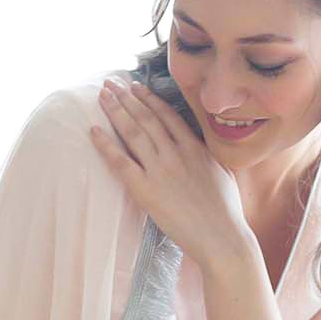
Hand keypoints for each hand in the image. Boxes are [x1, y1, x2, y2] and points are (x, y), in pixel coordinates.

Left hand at [90, 76, 250, 266]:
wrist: (222, 237)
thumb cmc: (226, 212)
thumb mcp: (223, 172)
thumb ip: (207, 155)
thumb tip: (201, 147)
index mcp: (195, 148)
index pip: (167, 115)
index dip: (149, 99)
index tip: (137, 86)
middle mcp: (175, 153)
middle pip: (146, 118)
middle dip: (127, 97)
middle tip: (111, 82)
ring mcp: (160, 170)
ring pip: (133, 132)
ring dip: (116, 110)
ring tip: (102, 95)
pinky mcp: (146, 190)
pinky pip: (121, 162)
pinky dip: (106, 145)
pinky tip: (94, 130)